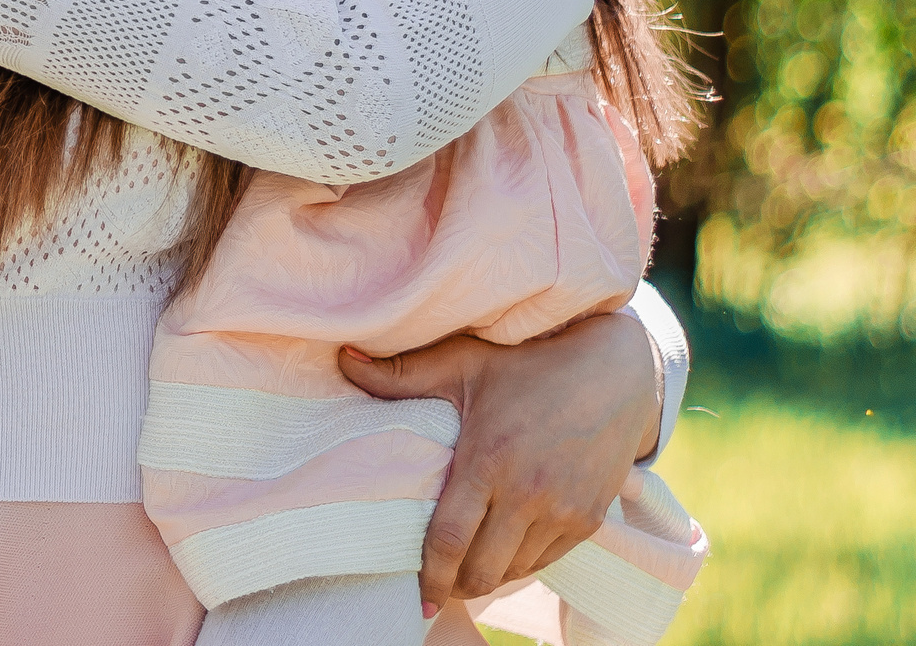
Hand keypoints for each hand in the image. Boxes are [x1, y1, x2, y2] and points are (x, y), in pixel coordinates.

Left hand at [340, 313, 657, 615]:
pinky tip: (503, 554)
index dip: (429, 575)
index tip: (417, 597)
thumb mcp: (463, 362)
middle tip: (437, 585)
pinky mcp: (589, 520)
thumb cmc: (528, 364)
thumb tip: (343, 361)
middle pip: (483, 569)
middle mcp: (528, 493)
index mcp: (489, 460)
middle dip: (456, 585)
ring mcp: (564, 511)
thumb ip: (401, 372)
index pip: (449, 538)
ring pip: (515, 570)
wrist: (615, 374)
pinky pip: (547, 561)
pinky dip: (522, 565)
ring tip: (466, 570)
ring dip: (489, 576)